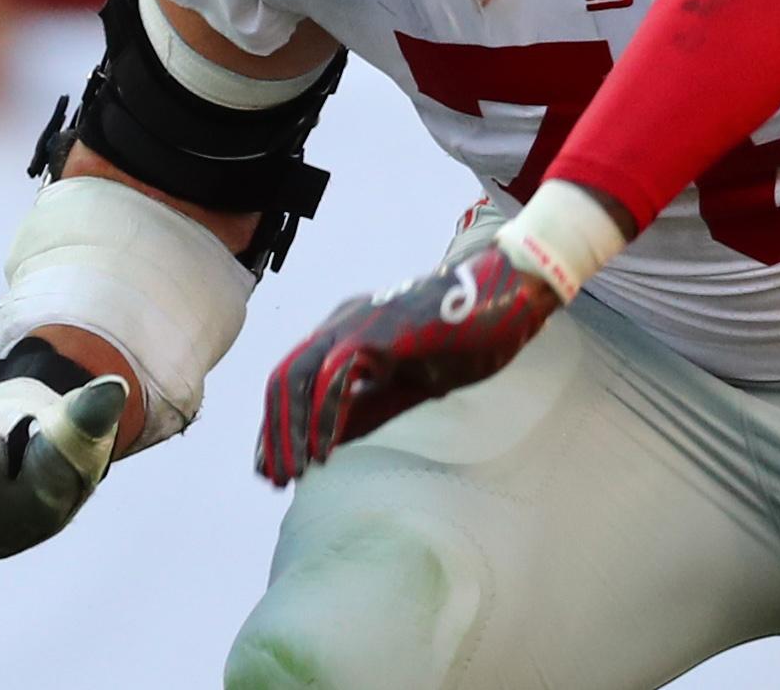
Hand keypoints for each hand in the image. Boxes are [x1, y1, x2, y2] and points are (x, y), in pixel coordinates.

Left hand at [256, 246, 557, 485]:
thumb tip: (327, 443)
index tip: (273, 468)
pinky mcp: (375, 332)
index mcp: (346, 330)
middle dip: (275, 432)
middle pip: (282, 379)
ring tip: (297, 471)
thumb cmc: (462, 338)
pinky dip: (323, 418)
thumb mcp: (404, 384)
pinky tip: (326, 452)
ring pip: (296, 377)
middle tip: (276, 478)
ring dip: (292, 429)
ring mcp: (355, 322)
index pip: (291, 380)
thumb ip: (366, 409)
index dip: (278, 426)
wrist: (505, 300)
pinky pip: (332, 378)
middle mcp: (341, 321)